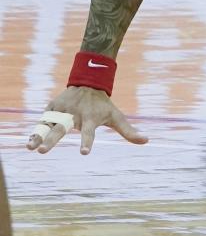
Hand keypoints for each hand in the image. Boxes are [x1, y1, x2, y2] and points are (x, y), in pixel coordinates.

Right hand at [26, 86, 147, 154]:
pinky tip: (29, 142)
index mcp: (90, 118)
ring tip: (31, 148)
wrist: (88, 83)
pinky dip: (35, 131)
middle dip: (52, 140)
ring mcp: (62, 111)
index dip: (87, 142)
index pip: (89, 132)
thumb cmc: (103, 105)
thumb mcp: (116, 116)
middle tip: (43, 151)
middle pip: (62, 129)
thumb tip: (147, 141)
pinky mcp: (52, 108)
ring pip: (48, 125)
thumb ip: (128, 131)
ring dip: (38, 136)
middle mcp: (74, 115)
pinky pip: (42, 121)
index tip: (85, 152)